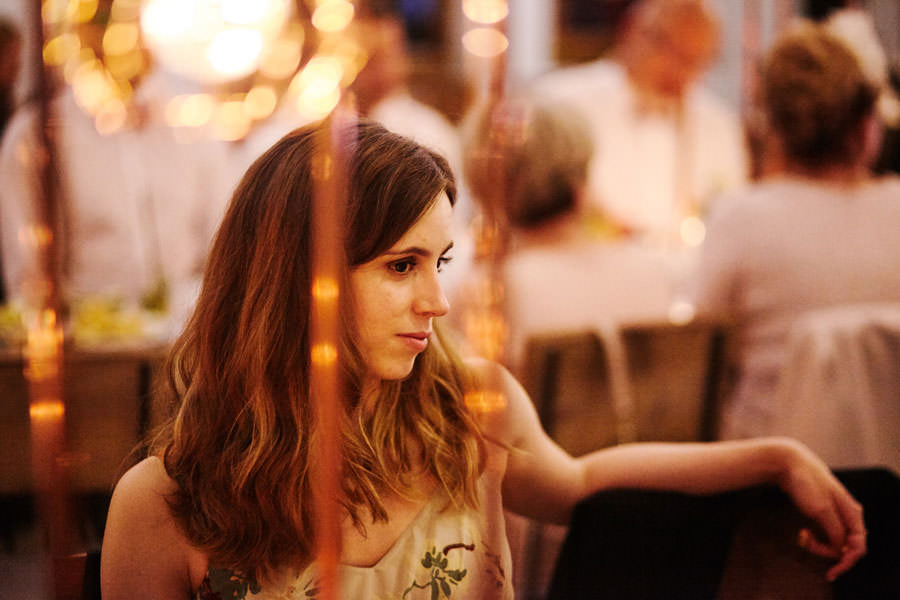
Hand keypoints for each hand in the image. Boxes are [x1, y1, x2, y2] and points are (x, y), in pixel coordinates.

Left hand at [776, 439, 865, 580]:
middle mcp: (848, 514)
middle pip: (847, 545)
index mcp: (852, 513)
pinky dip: (815, 538)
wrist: (787, 462)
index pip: (858, 546)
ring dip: (820, 546)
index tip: (831, 571)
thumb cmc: (805, 482)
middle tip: (807, 546)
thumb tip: (841, 548)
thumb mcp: (820, 509)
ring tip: (802, 538)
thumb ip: (834, 530)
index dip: (846, 562)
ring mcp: (835, 513)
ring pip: (834, 540)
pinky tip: (803, 534)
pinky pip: (825, 533)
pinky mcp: (822, 511)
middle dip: (830, 553)